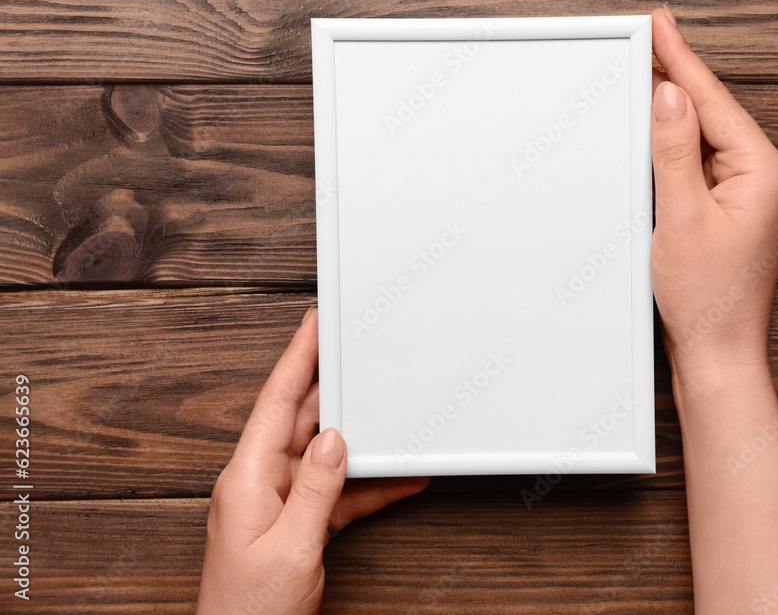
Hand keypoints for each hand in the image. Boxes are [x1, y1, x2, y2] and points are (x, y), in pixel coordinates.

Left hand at [197, 307, 430, 614]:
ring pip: (323, 454)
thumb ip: (317, 488)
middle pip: (301, 420)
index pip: (275, 403)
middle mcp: (260, 482)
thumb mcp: (292, 546)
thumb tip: (335, 439)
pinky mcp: (297, 524)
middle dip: (332, 387)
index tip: (314, 324)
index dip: (297, 359)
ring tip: (389, 413)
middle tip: (359, 355)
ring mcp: (278, 503)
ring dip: (357, 439)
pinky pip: (336, 491)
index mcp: (247, 478)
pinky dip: (366, 483)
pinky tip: (397, 476)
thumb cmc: (251, 609)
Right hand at [649, 8, 777, 380]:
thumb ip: (675, 153)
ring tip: (648, 73)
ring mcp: (747, 196)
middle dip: (678, 78)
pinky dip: (674, 150)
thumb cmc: (709, 299)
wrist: (718, 354)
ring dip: (674, 113)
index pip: (714, 102)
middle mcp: (762, 178)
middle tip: (650, 37)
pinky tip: (655, 134)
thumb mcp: (682, 217)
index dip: (682, 61)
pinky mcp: (729, 213)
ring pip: (704, 139)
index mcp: (763, 172)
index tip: (661, 25)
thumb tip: (669, 98)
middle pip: (712, 114)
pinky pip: (699, 167)